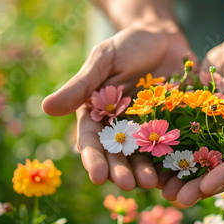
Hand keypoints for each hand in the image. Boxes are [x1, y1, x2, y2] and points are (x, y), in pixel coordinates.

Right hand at [42, 20, 196, 190]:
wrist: (163, 38)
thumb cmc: (128, 45)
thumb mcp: (104, 60)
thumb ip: (81, 85)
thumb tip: (46, 108)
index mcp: (98, 114)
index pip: (92, 141)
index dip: (94, 159)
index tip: (97, 176)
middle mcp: (122, 127)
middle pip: (119, 155)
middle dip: (121, 171)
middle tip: (127, 185)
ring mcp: (148, 128)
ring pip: (144, 156)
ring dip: (145, 172)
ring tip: (151, 184)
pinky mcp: (172, 126)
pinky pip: (172, 146)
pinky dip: (173, 161)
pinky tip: (177, 173)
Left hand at [160, 26, 223, 204]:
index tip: (206, 187)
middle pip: (221, 168)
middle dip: (200, 185)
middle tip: (178, 198)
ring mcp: (220, 134)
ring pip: (201, 161)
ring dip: (183, 177)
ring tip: (162, 191)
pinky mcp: (202, 124)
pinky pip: (186, 141)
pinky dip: (172, 153)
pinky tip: (153, 164)